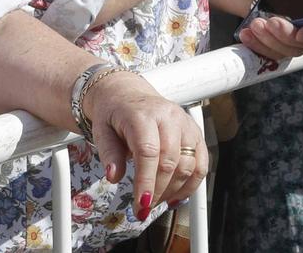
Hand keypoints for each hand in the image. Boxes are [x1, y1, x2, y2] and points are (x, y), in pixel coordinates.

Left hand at [81, 71, 205, 216]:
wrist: (127, 94)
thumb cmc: (114, 114)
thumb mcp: (101, 130)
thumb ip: (109, 153)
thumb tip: (113, 176)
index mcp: (142, 114)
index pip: (148, 151)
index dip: (146, 181)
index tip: (140, 204)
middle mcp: (168, 116)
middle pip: (170, 161)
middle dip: (158, 190)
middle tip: (143, 208)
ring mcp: (185, 124)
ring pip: (188, 165)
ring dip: (173, 190)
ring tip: (156, 201)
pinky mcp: (195, 132)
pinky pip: (201, 163)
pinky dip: (191, 185)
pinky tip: (175, 196)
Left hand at [237, 0, 302, 60]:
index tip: (299, 33)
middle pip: (301, 44)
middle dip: (284, 35)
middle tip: (269, 21)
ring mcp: (296, 43)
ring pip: (284, 50)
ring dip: (267, 40)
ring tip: (255, 24)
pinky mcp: (280, 46)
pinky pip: (269, 53)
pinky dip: (256, 46)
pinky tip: (246, 35)